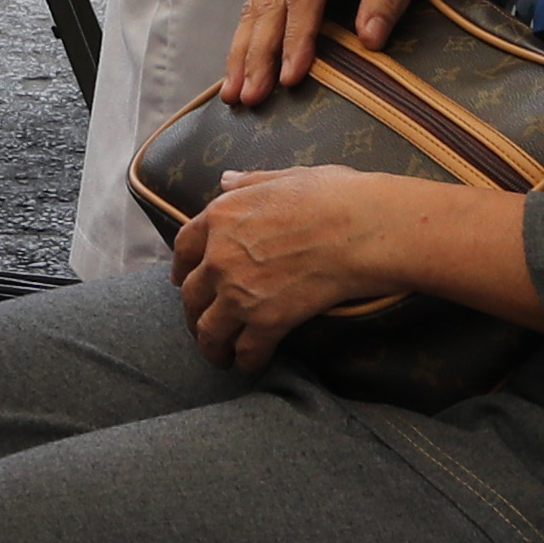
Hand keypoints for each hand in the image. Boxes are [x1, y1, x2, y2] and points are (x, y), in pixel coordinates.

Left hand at [173, 165, 445, 374]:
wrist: (361, 228)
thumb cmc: (332, 196)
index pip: (184, 247)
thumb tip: (225, 180)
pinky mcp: (268, 321)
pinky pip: (246, 350)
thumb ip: (249, 183)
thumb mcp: (284, 177)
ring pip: (209, 330)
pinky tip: (251, 365)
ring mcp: (240, 292)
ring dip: (212, 347)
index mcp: (221, 217)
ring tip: (220, 357)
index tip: (183, 281)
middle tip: (202, 325)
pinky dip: (246, 361)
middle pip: (191, 296)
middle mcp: (220, 257)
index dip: (182, 269)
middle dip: (193, 314)